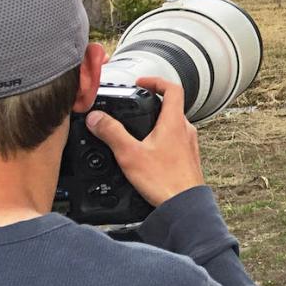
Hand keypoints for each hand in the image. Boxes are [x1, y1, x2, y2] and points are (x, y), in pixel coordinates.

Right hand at [86, 76, 204, 207]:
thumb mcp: (130, 154)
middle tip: (136, 103)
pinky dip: (161, 137)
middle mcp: (185, 130)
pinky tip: (148, 151)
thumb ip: (112, 133)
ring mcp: (188, 144)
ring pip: (173, 124)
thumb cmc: (164, 181)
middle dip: (153, 102)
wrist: (184, 205)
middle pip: (172, 106)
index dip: (156, 81)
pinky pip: (175, 140)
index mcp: (174, 123)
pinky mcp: (187, 158)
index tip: (141, 82)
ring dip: (157, 120)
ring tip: (138, 127)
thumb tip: (97, 118)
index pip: (172, 88)